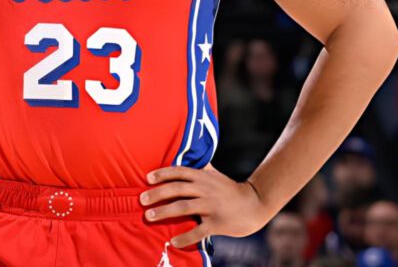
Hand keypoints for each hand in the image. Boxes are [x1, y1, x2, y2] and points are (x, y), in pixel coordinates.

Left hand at [141, 163, 271, 248]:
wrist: (256, 204)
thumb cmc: (231, 190)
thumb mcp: (215, 175)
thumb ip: (202, 167)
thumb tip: (189, 155)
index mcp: (203, 177)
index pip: (179, 172)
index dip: (162, 174)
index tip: (147, 178)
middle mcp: (205, 189)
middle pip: (177, 189)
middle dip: (157, 194)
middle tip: (141, 200)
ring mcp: (211, 206)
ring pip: (183, 207)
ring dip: (164, 212)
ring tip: (149, 216)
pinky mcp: (218, 223)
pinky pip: (198, 231)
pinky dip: (185, 237)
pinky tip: (173, 242)